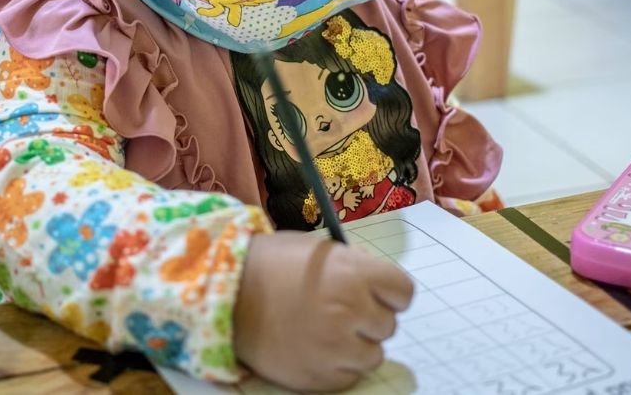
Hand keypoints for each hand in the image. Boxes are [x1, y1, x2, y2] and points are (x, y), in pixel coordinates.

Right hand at [233, 231, 412, 391]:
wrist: (226, 294)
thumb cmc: (271, 263)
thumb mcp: (319, 250)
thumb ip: (354, 266)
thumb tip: (377, 284)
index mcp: (354, 274)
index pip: (403, 292)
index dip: (390, 292)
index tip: (376, 293)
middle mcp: (352, 312)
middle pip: (388, 324)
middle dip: (368, 317)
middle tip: (340, 309)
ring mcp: (337, 350)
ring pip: (374, 355)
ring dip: (356, 344)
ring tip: (325, 329)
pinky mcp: (321, 379)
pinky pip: (349, 375)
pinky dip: (337, 365)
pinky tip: (314, 346)